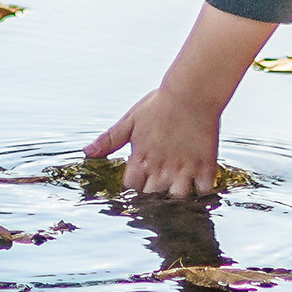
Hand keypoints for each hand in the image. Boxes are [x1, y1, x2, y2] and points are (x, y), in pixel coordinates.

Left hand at [85, 83, 223, 195]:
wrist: (192, 91)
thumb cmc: (160, 104)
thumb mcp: (130, 120)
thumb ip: (109, 140)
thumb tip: (86, 153)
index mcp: (141, 159)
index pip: (130, 189)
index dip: (133, 190)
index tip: (137, 187)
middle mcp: (161, 169)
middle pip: (152, 199)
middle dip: (152, 200)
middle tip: (156, 195)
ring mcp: (184, 170)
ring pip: (177, 201)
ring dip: (175, 200)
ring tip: (177, 196)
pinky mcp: (205, 168)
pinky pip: (203, 193)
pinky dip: (202, 196)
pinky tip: (200, 192)